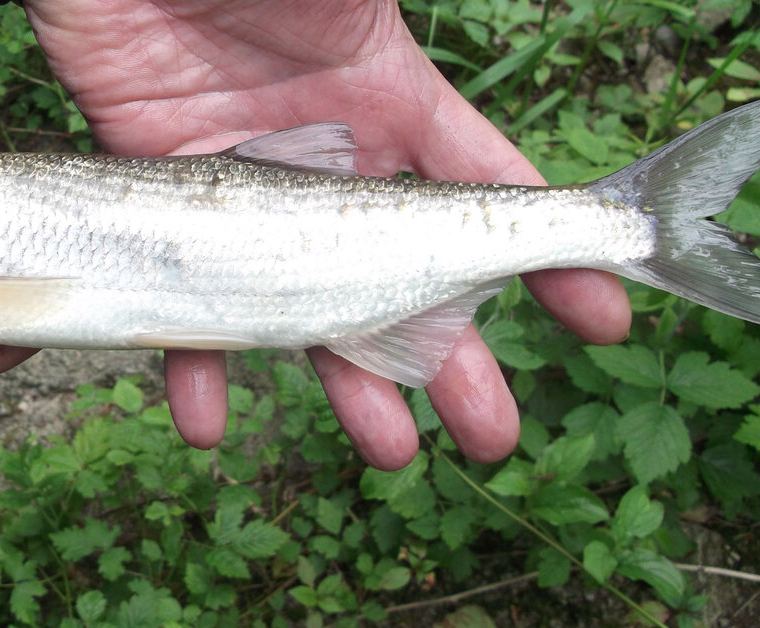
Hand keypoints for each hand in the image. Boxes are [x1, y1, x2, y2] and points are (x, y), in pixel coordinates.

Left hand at [23, 0, 631, 466]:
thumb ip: (408, 40)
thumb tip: (517, 71)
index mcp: (387, 102)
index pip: (484, 195)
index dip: (544, 258)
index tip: (596, 319)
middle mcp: (325, 163)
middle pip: (401, 278)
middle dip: (454, 357)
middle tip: (493, 434)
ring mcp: (245, 193)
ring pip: (304, 310)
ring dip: (347, 385)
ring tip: (391, 453)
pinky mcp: (164, 208)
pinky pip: (182, 306)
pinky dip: (195, 367)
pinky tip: (209, 424)